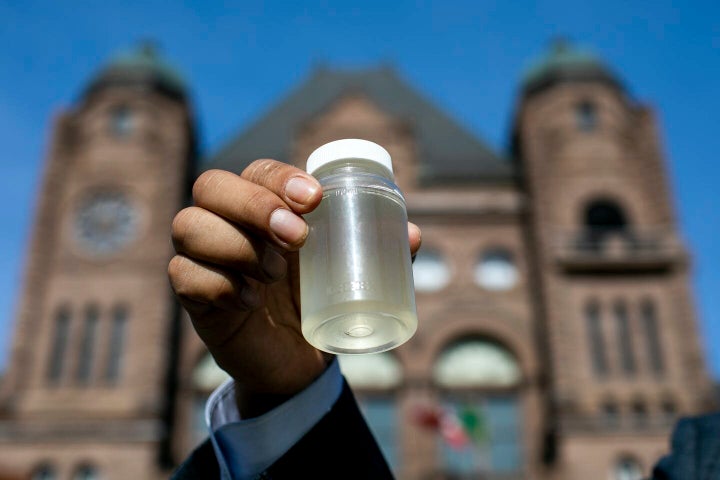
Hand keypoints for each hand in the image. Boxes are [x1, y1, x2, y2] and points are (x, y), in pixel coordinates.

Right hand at [168, 160, 421, 415]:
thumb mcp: (348, 270)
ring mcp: (202, 256)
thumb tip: (412, 236)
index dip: (278, 177)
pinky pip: (183, 274)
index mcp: (263, 205)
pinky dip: (217, 283)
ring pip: (189, 225)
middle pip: (211, 185)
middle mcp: (225, 221)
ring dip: (235, 246)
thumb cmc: (319, 298)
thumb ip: (378, 250)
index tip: (313, 198)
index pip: (256, 170)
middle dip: (254, 206)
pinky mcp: (192, 293)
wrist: (296, 358)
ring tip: (273, 275)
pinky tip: (250, 301)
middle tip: (297, 238)